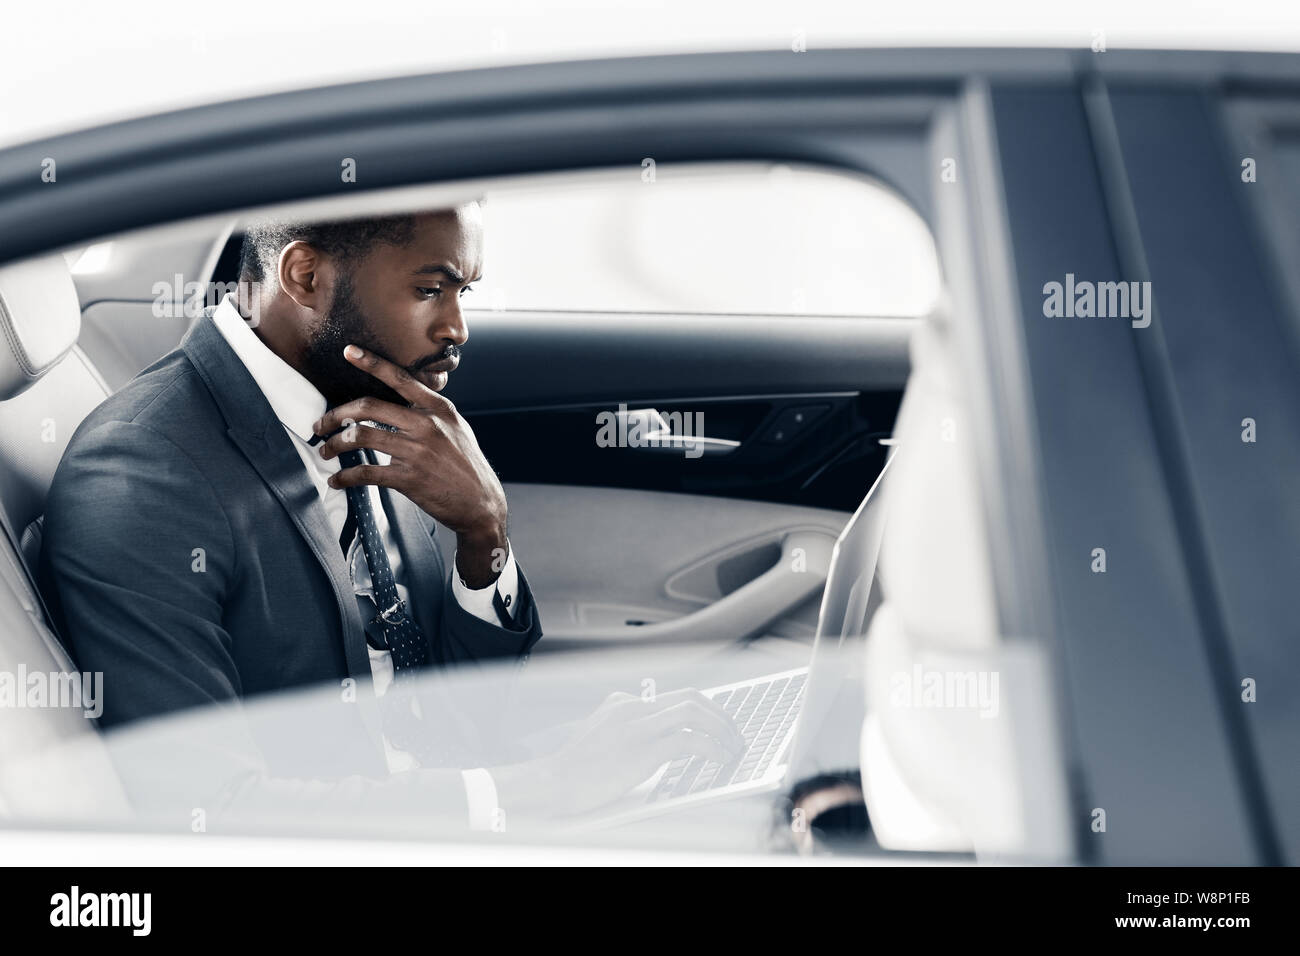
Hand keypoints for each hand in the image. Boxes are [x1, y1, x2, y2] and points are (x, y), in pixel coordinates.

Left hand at [313, 345, 507, 587]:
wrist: (481, 503)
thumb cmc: (466, 465)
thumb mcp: (456, 429)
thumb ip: (431, 413)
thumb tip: (402, 402)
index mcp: (439, 408)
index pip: (400, 378)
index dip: (372, 363)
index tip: (349, 352)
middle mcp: (427, 425)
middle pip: (368, 407)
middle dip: (336, 414)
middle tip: (321, 424)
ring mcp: (417, 451)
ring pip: (361, 437)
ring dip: (335, 444)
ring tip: (326, 450)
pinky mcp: (408, 478)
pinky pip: (366, 472)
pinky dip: (345, 477)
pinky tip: (337, 480)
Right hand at [491, 688, 746, 816]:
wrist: (553, 783)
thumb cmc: (576, 770)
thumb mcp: (602, 737)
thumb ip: (629, 730)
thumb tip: (663, 740)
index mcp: (625, 703)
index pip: (677, 696)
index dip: (707, 710)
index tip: (722, 725)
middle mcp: (634, 707)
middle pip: (692, 699)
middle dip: (721, 716)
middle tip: (736, 736)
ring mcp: (638, 726)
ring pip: (694, 714)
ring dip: (721, 730)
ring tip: (733, 749)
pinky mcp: (642, 750)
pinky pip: (688, 742)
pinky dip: (711, 749)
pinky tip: (719, 760)